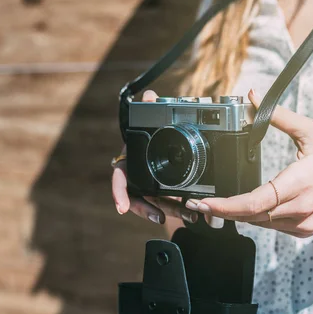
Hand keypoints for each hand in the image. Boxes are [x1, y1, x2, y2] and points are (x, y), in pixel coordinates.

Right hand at [112, 90, 198, 224]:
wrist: (163, 140)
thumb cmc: (151, 133)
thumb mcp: (151, 121)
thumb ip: (149, 109)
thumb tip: (149, 96)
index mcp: (130, 164)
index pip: (120, 181)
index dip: (119, 194)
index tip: (121, 208)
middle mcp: (138, 179)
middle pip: (140, 199)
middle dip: (148, 210)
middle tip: (159, 217)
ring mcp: (151, 188)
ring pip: (158, 204)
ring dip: (170, 211)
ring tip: (187, 215)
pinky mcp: (165, 193)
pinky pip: (171, 204)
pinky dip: (180, 209)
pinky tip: (193, 214)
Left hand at [185, 89, 312, 237]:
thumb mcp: (312, 132)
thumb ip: (279, 116)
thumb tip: (253, 98)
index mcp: (296, 184)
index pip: (253, 202)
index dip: (225, 206)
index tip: (203, 204)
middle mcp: (297, 208)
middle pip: (250, 215)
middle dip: (222, 211)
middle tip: (198, 204)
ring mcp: (300, 224)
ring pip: (259, 223)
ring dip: (238, 215)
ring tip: (217, 206)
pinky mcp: (303, 231)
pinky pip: (273, 227)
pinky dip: (258, 218)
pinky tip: (248, 209)